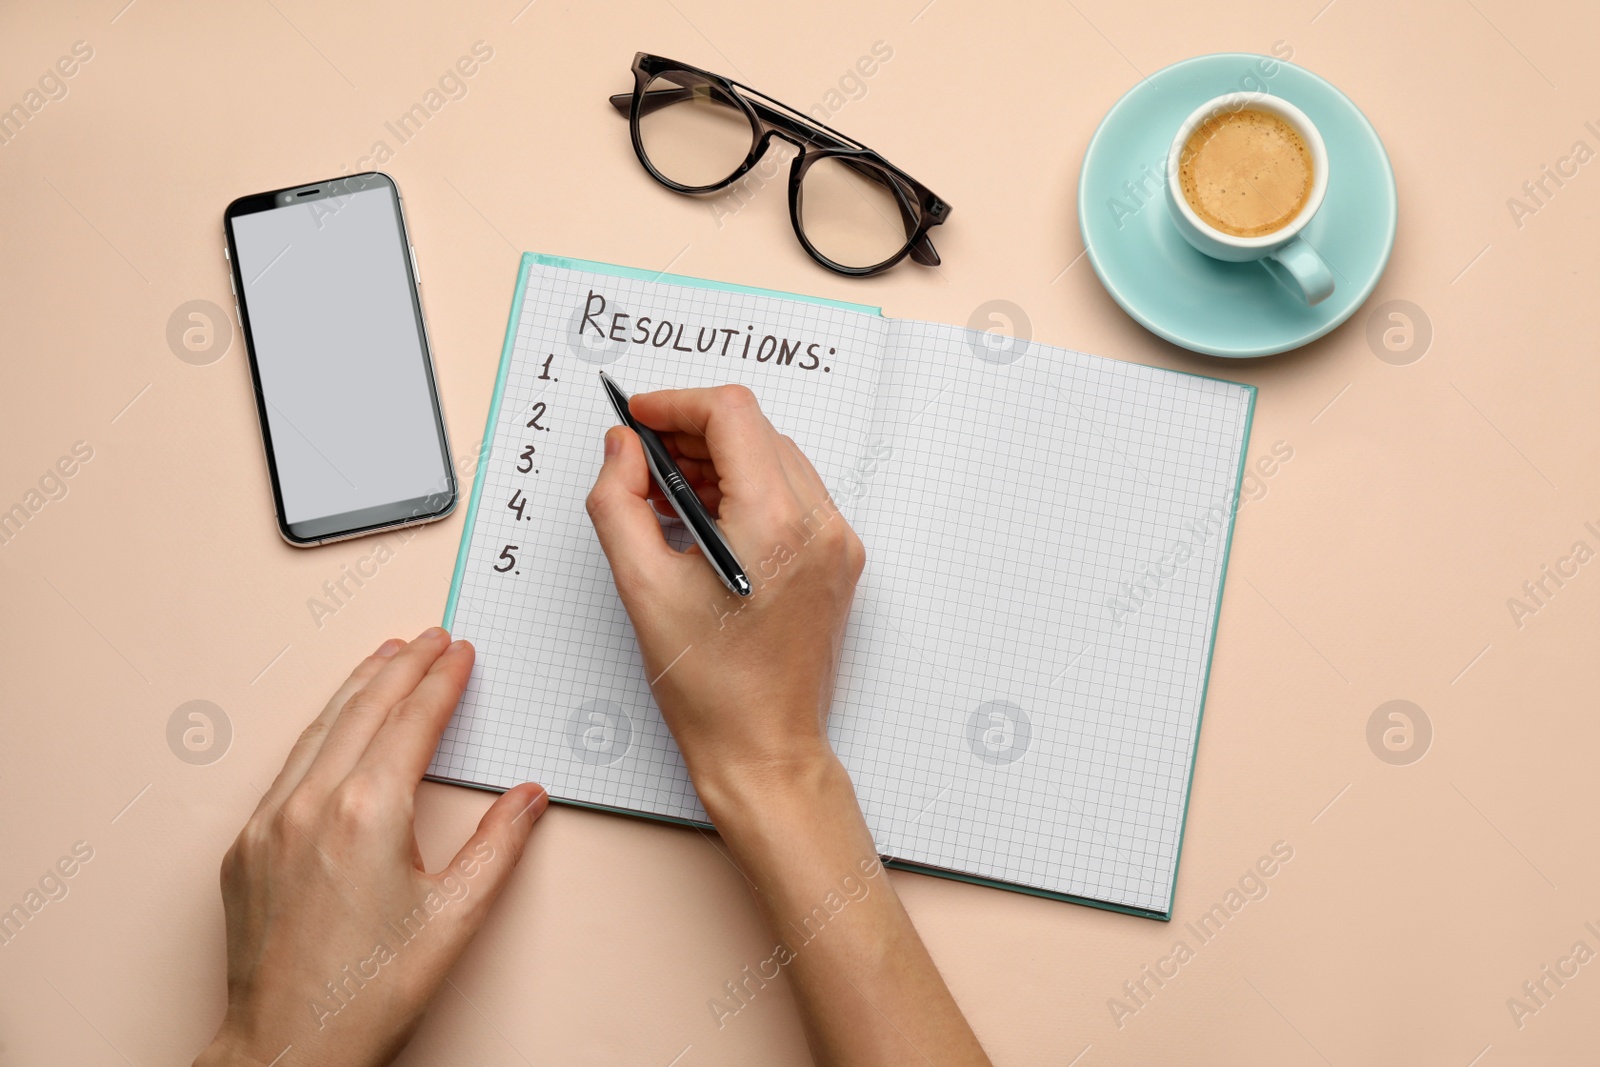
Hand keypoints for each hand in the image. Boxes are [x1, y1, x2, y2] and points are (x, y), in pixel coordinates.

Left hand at [196, 630, 547, 1066]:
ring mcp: (269, 822)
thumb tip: (529, 795)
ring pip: (318, 729)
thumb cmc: (368, 993)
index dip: (442, 680)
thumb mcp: (455, 918)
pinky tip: (335, 726)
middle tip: (429, 637)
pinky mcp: (245, 846)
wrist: (289, 1047)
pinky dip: (319, 731)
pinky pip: (287, 767)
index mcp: (368, 813)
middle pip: (363, 708)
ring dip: (357, 687)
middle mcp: (311, 805)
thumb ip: (499, 845)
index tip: (460, 653)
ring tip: (385, 658)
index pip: (412, 720)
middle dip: (401, 665)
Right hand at [586, 390, 988, 1064]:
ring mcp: (837, 543)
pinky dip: (748, 492)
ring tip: (666, 494)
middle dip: (693, 433)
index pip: (731, 415)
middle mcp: (819, 525)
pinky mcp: (839, 562)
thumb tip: (621, 449)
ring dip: (721, 461)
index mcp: (774, 525)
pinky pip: (793, 497)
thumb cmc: (709, 688)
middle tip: (641, 458)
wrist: (765, 751)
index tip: (637, 417)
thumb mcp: (641, 587)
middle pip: (756, 432)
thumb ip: (619, 501)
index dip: (675, 404)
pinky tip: (705, 519)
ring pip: (776, 460)